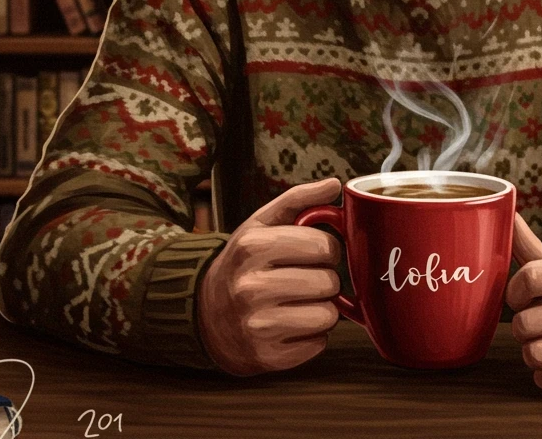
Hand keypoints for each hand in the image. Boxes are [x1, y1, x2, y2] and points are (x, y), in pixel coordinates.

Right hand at [197, 177, 342, 374]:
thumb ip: (299, 199)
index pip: (324, 245)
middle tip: (307, 276)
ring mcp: (257, 326)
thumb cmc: (245, 263)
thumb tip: (334, 184)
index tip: (316, 251)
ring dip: (323, 307)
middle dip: (326, 277)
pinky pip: (319, 344)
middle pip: (328, 281)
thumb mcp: (263, 223)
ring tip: (301, 300)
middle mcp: (251, 287)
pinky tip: (293, 322)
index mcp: (253, 247)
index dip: (328, 247)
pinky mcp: (266, 357)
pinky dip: (313, 334)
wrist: (206, 313)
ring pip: (328, 315)